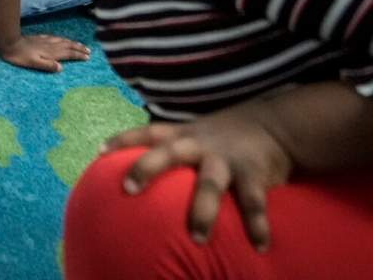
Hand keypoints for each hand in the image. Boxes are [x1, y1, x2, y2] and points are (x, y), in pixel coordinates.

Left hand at [0, 33, 91, 73]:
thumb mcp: (33, 63)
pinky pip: (56, 37)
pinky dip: (62, 39)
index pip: (68, 54)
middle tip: (89, 51)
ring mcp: (45, 40)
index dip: (78, 55)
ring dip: (73, 43)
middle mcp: (51, 45)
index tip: (87, 57)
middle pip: (68, 46)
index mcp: (51, 52)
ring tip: (80, 45)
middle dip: (79, 48)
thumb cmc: (20, 56)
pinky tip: (62, 39)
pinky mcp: (40, 37)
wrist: (9, 42)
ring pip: (63, 40)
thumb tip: (61, 68)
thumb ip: (47, 65)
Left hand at [105, 109, 294, 250]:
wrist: (275, 126)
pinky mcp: (254, 174)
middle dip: (146, 168)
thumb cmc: (224, 137)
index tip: (99, 152)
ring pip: (209, 185)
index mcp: (184, 135)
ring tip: (196, 238)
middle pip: (168, 152)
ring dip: (203, 212)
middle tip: (128, 189)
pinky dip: (257, 226)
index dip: (123, 139)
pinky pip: (254, 203)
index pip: (147, 132)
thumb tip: (142, 174)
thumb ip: (173, 149)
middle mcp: (200, 145)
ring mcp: (226, 160)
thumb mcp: (196, 135)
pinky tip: (260, 247)